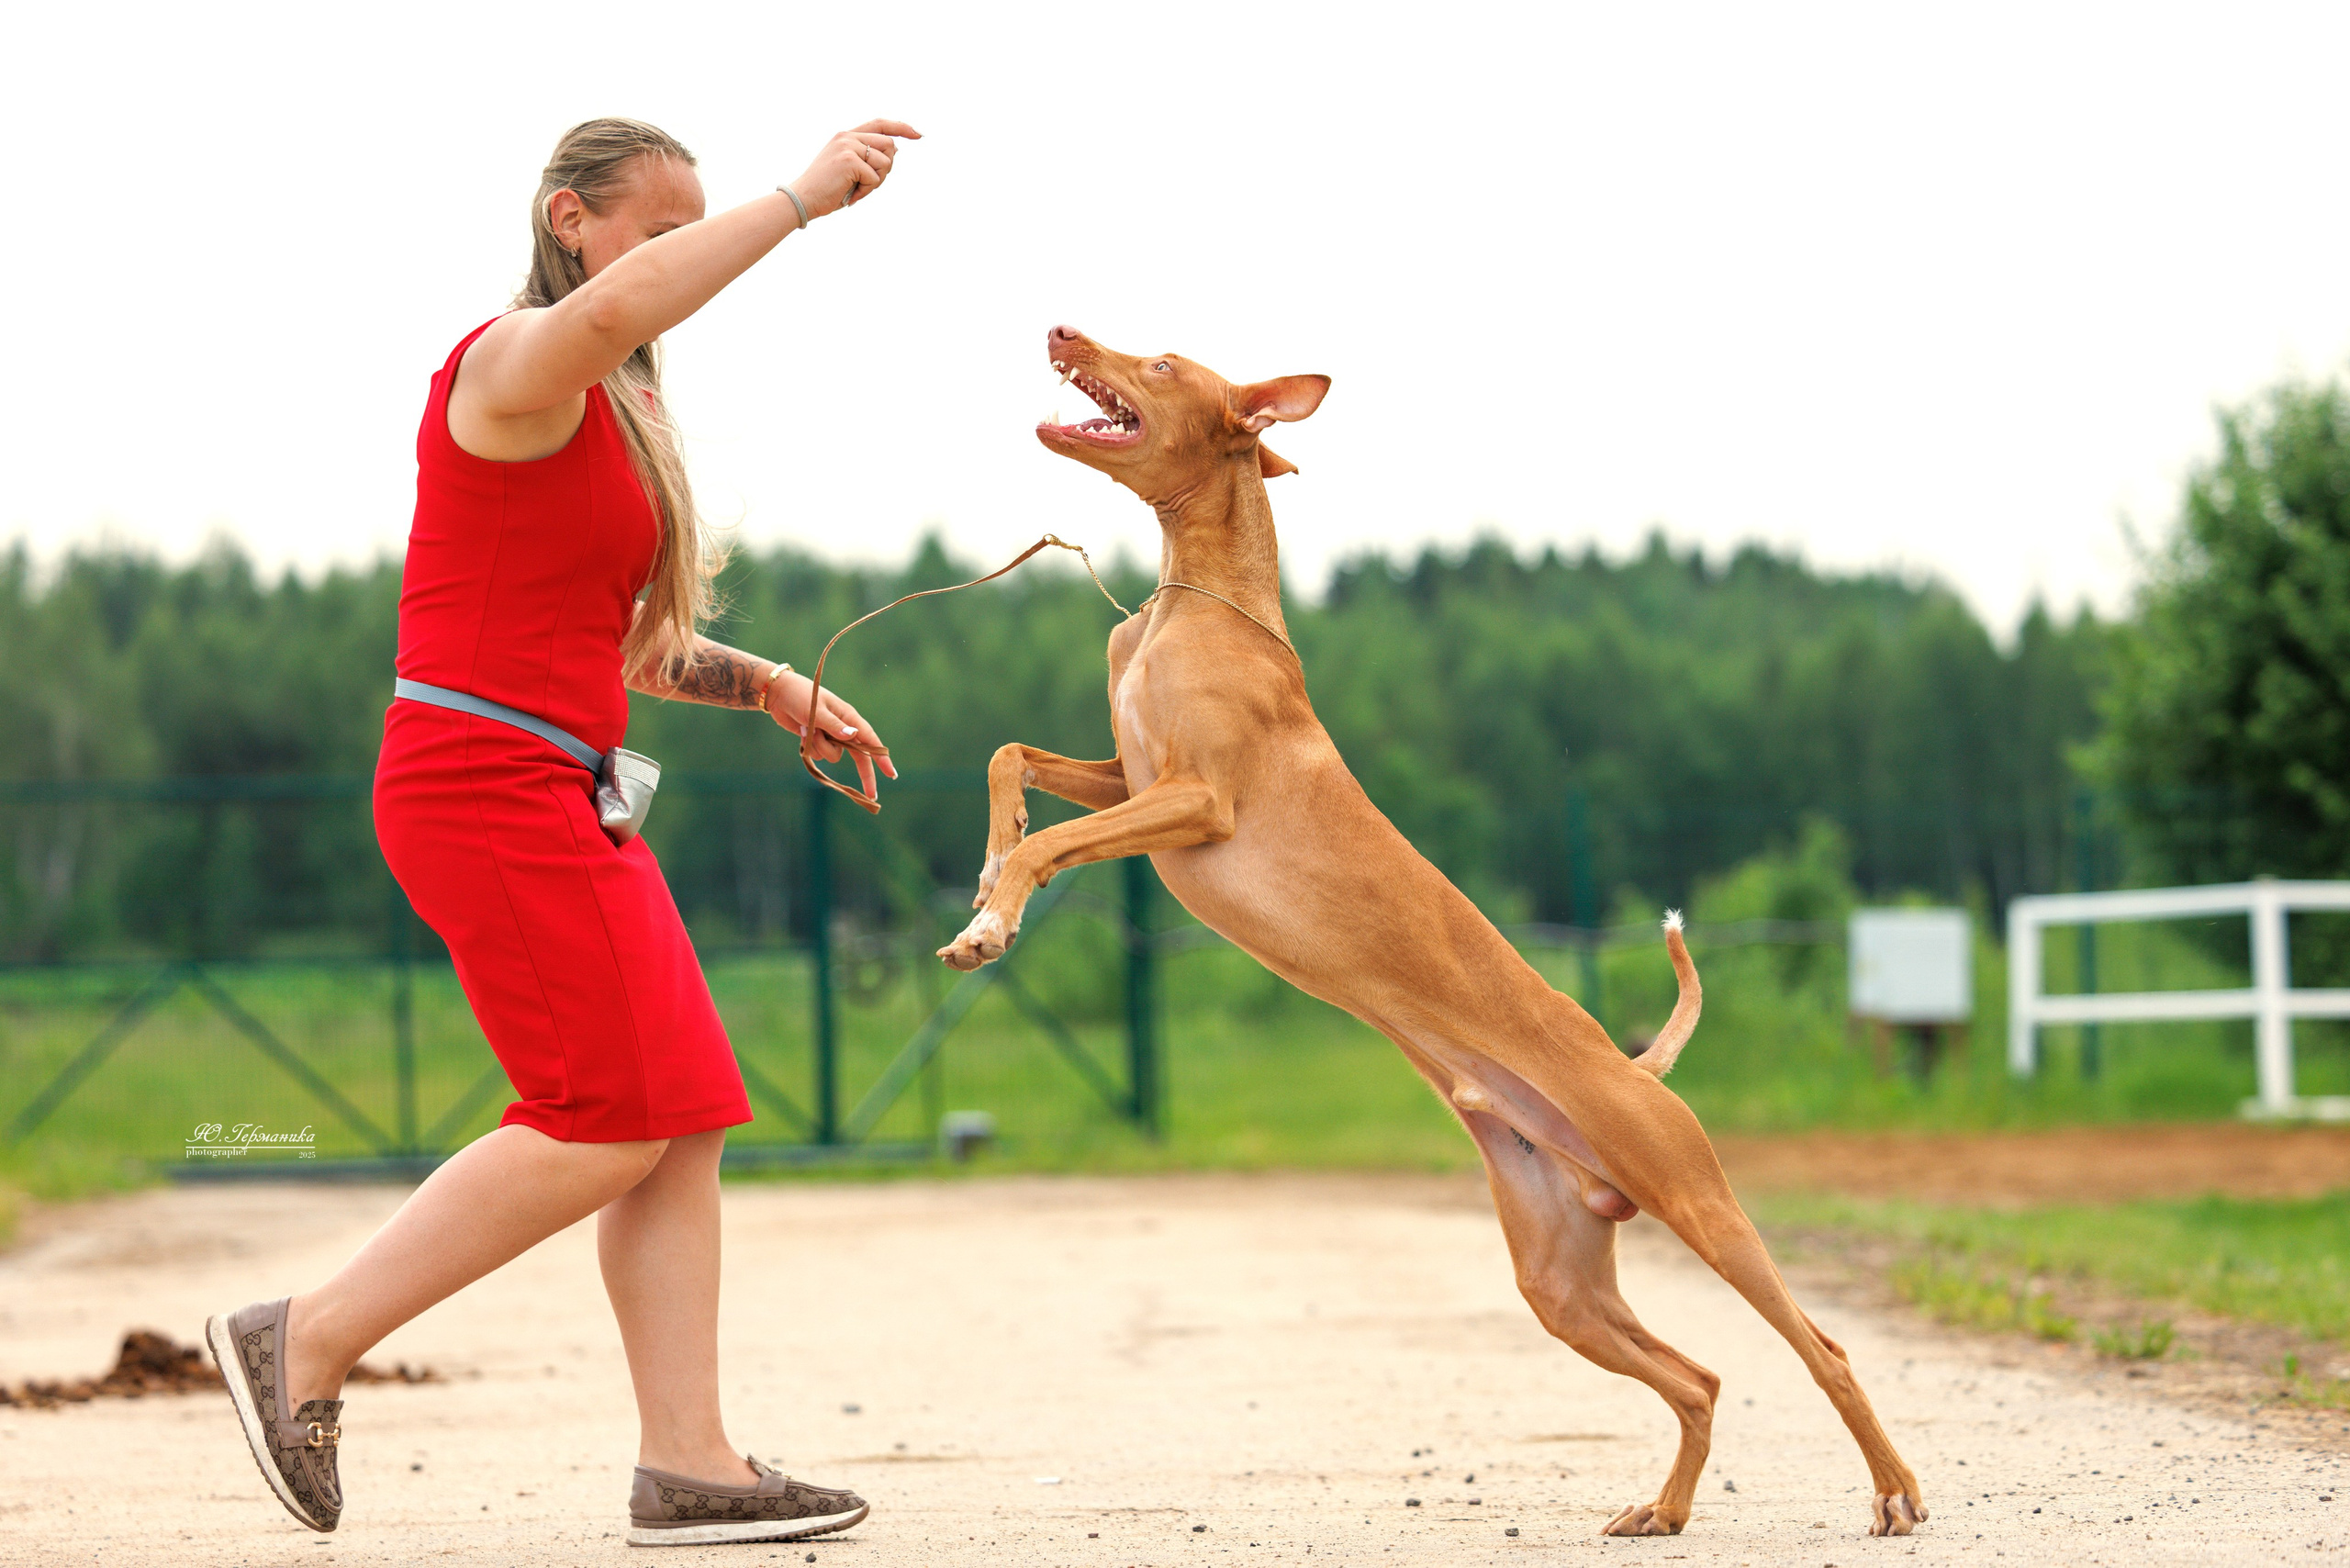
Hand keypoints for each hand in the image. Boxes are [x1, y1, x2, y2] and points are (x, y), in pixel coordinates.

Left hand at [770, 672, 895, 798]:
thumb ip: (834, 725)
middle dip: (864, 774)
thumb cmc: (801, 696)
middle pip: (859, 756)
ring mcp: (830, 736)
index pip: (870, 740)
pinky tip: (802, 731)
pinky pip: (819, 755)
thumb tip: (852, 735)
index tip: (891, 773)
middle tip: (871, 795)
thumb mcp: (817, 710)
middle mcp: (843, 728)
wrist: (780, 694)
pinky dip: (810, 747)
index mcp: (849, 717)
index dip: (882, 758)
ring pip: (832, 756)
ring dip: (819, 747)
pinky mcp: (818, 741)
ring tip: (808, 728)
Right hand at [788, 119, 920, 219]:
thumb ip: (868, 156)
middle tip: (870, 184)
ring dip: (876, 182)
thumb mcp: (849, 169)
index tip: (918, 134)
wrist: (804, 199)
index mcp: (846, 136)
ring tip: (857, 190)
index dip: (901, 127)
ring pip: (885, 161)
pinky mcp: (849, 160)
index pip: (879, 124)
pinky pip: (875, 178)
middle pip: (889, 145)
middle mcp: (847, 137)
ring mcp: (848, 146)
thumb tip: (895, 148)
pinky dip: (866, 192)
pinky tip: (851, 195)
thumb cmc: (827, 189)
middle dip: (886, 168)